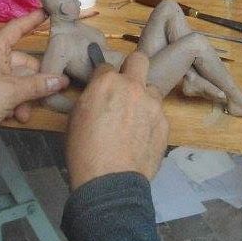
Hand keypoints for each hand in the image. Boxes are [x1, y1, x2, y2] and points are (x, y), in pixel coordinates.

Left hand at [0, 10, 67, 153]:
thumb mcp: (12, 93)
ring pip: (14, 79)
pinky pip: (4, 89)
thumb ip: (38, 85)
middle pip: (21, 62)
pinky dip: (11, 101)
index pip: (17, 27)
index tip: (48, 10)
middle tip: (48, 95)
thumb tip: (62, 80)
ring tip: (24, 115)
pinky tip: (14, 117)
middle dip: (33, 82)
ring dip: (23, 97)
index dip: (33, 19)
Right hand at [65, 51, 168, 190]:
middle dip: (132, 68)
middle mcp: (134, 87)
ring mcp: (153, 104)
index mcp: (107, 82)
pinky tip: (141, 138)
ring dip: (144, 99)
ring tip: (135, 120)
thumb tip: (99, 95)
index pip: (106, 66)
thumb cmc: (83, 150)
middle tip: (126, 86)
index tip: (102, 89)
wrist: (110, 181)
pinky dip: (150, 121)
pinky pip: (158, 114)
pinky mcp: (165, 123)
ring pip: (152, 90)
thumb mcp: (76, 117)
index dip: (103, 78)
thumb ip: (92, 97)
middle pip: (140, 60)